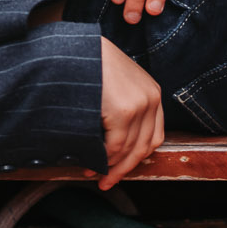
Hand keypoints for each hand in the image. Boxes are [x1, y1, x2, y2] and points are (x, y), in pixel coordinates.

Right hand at [97, 37, 163, 188]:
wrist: (74, 47)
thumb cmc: (89, 63)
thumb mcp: (114, 83)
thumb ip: (122, 107)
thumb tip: (115, 147)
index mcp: (152, 92)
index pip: (152, 136)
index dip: (136, 158)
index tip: (120, 170)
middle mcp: (151, 98)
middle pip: (143, 147)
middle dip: (123, 168)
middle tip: (105, 181)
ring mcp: (139, 104)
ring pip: (128, 150)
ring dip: (110, 167)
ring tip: (92, 172)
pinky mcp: (123, 111)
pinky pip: (115, 146)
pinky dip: (103, 159)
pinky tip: (91, 162)